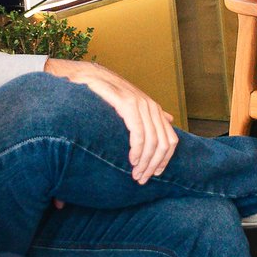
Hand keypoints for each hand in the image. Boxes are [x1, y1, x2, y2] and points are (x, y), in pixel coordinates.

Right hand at [45, 58, 179, 182]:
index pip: (171, 140)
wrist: (86, 76)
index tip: (154, 174)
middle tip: (141, 179)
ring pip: (152, 141)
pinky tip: (131, 160)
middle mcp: (151, 107)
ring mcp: (141, 104)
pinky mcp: (127, 104)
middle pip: (163, 144)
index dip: (165, 160)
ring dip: (145, 162)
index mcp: (154, 110)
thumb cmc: (105, 94)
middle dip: (153, 165)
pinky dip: (137, 149)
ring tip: (135, 174)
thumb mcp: (131, 104)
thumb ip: (150, 114)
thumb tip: (169, 119)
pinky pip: (139, 132)